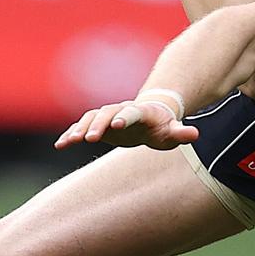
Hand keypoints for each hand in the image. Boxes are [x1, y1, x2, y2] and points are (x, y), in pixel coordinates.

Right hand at [54, 99, 198, 150]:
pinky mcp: (98, 125)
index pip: (132, 112)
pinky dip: (71, 134)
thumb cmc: (163, 127)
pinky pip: (81, 126)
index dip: (125, 117)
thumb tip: (195, 134)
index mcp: (142, 112)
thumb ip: (181, 133)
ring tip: (70, 140)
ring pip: (91, 118)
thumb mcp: (172, 132)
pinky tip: (60, 145)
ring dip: (80, 128)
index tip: (117, 125)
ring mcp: (108, 117)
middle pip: (107, 113)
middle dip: (98, 124)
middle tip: (90, 138)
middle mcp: (122, 111)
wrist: (150, 118)